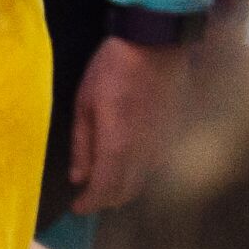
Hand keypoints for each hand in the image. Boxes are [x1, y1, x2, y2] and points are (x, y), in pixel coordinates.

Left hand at [59, 35, 188, 214]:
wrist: (158, 42)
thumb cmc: (112, 69)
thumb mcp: (85, 103)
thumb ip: (82, 144)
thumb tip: (79, 177)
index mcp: (118, 146)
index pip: (104, 190)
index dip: (89, 204)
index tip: (76, 206)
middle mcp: (144, 153)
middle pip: (126, 192)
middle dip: (105, 199)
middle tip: (88, 195)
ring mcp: (162, 143)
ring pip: (143, 180)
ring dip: (123, 187)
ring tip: (105, 178)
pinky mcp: (172, 133)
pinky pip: (154, 164)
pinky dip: (138, 172)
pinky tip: (127, 161)